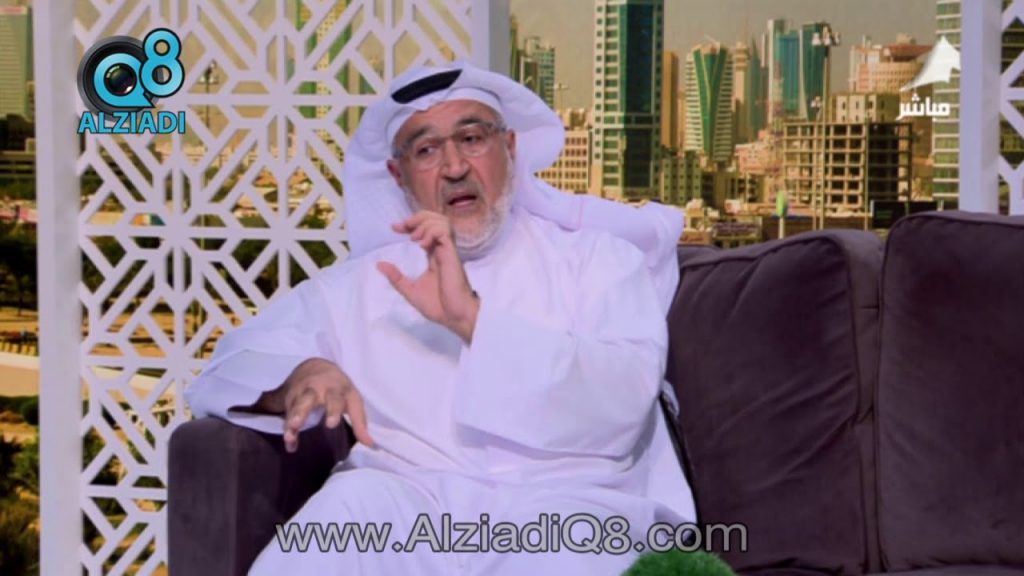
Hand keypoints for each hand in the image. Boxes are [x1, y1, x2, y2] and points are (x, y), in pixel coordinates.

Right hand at [257, 358, 373, 452]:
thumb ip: (360, 422)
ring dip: (292, 418)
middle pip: (311, 397)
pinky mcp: (290, 398)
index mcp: (338, 388)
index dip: (336, 411)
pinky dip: (288, 430)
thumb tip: (371, 445)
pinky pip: (287, 414)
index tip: (330, 424)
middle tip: (299, 422)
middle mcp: (319, 389)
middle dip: (305, 410)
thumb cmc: (338, 389)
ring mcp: (303, 392)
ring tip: (290, 432)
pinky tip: (290, 444)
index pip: (338, 399)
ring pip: (295, 405)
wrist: (314, 367)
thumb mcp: (352, 400)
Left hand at [377, 211, 480, 342]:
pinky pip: (444, 232)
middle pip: (436, 219)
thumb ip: (396, 277)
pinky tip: (421, 245)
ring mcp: (448, 251)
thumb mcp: (410, 290)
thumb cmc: (438, 306)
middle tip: (403, 226)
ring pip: (442, 221)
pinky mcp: (452, 255)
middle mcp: (442, 250)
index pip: (424, 231)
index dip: (410, 224)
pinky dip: (430, 232)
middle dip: (417, 217)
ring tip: (413, 238)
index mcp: (434, 256)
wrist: (454, 317)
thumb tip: (379, 264)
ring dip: (424, 224)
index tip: (395, 228)